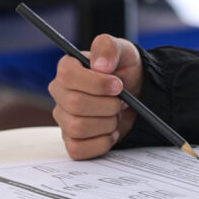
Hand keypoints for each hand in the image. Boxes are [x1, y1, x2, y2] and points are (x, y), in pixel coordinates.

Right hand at [48, 34, 143, 159]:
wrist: (138, 95)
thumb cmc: (125, 71)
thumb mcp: (123, 51)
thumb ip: (109, 48)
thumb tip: (100, 65)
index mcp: (67, 69)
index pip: (68, 76)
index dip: (96, 84)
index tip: (118, 85)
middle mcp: (60, 94)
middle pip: (75, 105)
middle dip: (107, 105)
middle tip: (121, 102)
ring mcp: (64, 119)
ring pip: (78, 128)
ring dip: (107, 123)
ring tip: (116, 115)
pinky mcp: (72, 140)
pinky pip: (78, 149)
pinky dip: (101, 143)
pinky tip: (111, 133)